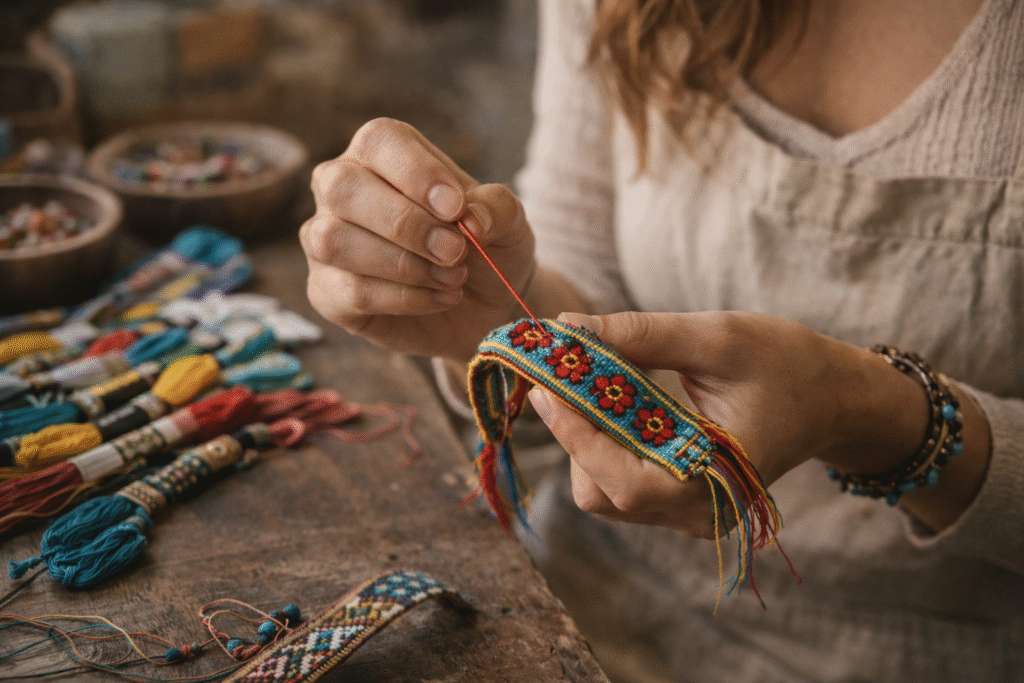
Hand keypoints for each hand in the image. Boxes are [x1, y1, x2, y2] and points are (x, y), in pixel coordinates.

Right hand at [301, 118, 535, 361]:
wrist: (485, 306)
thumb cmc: (487, 248)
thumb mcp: (509, 222)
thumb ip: (497, 207)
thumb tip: (472, 217)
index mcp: (382, 154)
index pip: (379, 141)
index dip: (416, 173)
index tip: (456, 208)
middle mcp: (342, 189)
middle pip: (342, 187)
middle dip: (405, 223)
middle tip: (454, 251)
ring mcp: (325, 240)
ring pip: (336, 241)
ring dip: (404, 265)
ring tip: (452, 277)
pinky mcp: (327, 291)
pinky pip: (349, 291)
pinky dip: (404, 299)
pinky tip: (439, 298)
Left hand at [528, 310, 932, 537]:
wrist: (833, 396)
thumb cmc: (787, 364)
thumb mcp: (717, 338)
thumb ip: (641, 334)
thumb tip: (567, 330)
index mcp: (718, 482)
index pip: (622, 479)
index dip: (574, 434)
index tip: (541, 386)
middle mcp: (700, 514)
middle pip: (602, 493)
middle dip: (575, 434)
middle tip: (559, 377)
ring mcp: (691, 516)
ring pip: (605, 494)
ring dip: (586, 441)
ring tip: (592, 387)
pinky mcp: (683, 505)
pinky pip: (622, 487)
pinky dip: (604, 447)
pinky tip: (612, 405)